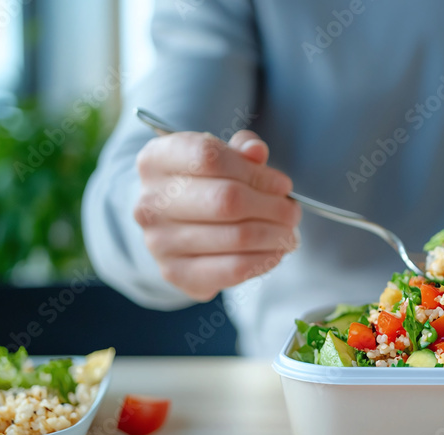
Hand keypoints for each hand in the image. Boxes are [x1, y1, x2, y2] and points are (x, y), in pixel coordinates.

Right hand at [134, 130, 300, 300]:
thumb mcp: (220, 158)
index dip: (256, 172)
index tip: (282, 184)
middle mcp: (150, 201)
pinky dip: (264, 259)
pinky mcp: (176, 273)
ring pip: (237, 236)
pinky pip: (233, 269)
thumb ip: (241, 151)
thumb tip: (256, 151)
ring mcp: (158, 241)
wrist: (173, 228)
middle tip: (292, 212)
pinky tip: (275, 252)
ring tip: (289, 232)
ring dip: (275, 235)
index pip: (210, 157)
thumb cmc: (203, 186)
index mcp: (156, 159)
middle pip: (227, 199)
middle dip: (273, 207)